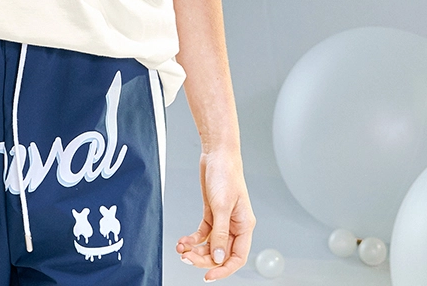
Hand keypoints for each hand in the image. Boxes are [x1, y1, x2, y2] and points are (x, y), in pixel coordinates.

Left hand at [176, 148, 255, 280]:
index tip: (208, 276)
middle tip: (187, 258)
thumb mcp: (221, 206)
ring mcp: (223, 220)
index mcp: (244, 226)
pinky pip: (204, 233)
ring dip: (196, 250)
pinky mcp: (212, 213)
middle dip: (204, 258)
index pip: (237, 257)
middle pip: (221, 253)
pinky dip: (193, 239)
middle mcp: (235, 226)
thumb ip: (220, 234)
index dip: (224, 270)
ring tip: (182, 249)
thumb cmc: (225, 174)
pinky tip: (184, 241)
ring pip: (211, 245)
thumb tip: (219, 258)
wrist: (217, 153)